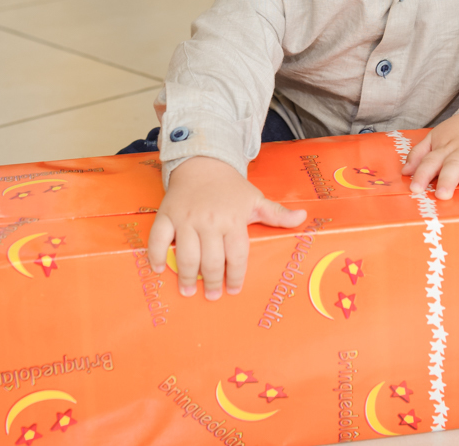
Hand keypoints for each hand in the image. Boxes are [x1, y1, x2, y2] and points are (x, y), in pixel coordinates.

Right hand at [147, 156, 306, 299]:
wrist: (203, 162)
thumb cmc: (231, 187)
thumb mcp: (255, 198)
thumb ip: (277, 214)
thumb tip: (303, 218)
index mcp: (233, 219)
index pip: (236, 256)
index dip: (235, 276)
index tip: (233, 289)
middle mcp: (209, 221)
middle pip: (210, 260)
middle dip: (211, 282)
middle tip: (212, 295)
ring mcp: (186, 218)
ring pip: (185, 255)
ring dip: (186, 277)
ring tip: (189, 291)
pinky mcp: (167, 214)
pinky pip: (157, 238)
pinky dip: (156, 255)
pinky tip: (159, 269)